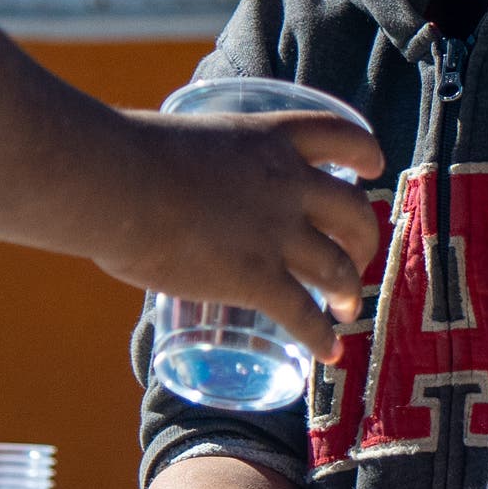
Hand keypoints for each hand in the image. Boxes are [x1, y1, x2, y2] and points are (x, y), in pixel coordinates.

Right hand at [100, 108, 384, 357]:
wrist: (114, 182)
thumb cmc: (125, 155)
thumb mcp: (181, 140)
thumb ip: (196, 164)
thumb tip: (168, 187)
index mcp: (268, 139)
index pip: (338, 136)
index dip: (364, 153)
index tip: (373, 168)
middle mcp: (286, 184)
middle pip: (353, 212)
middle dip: (363, 239)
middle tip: (356, 258)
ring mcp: (277, 233)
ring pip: (337, 267)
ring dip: (350, 291)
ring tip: (349, 308)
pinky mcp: (257, 278)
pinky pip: (305, 314)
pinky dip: (321, 336)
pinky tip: (328, 352)